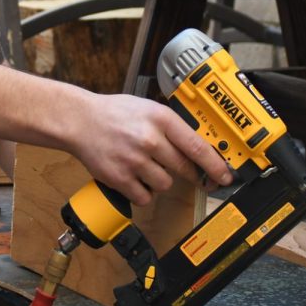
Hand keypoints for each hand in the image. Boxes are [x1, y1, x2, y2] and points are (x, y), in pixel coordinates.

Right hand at [66, 93, 232, 205]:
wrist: (79, 121)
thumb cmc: (114, 114)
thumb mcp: (147, 109)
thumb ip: (171, 127)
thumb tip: (199, 148)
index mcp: (160, 119)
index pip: (198, 147)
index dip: (216, 165)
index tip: (225, 176)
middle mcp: (149, 140)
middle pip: (184, 168)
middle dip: (189, 174)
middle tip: (188, 173)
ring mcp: (135, 161)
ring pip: (165, 184)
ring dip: (159, 180)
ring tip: (144, 165)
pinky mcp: (120, 178)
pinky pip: (145, 197)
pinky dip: (142, 191)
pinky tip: (133, 177)